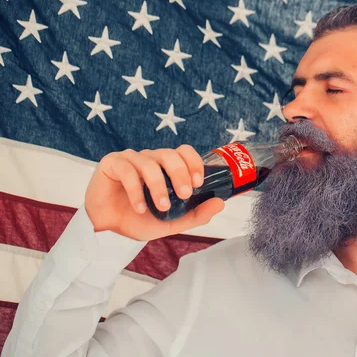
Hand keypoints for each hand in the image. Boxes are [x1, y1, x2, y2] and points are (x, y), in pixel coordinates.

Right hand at [85, 145, 224, 240]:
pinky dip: (136, 190)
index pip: (184, 152)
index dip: (193, 162)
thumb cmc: (140, 220)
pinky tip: (139, 207)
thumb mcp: (173, 221)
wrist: (109, 230)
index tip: (199, 183)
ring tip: (161, 207)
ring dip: (158, 186)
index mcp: (165, 166)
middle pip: (169, 155)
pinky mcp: (111, 164)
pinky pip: (127, 171)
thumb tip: (220, 203)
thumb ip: (196, 214)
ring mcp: (130, 159)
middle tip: (184, 195)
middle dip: (180, 174)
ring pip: (149, 163)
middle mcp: (149, 159)